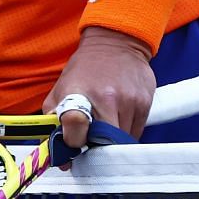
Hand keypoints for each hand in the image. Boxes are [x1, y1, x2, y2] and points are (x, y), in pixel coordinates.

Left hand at [43, 27, 155, 148]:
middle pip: (103, 141)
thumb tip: (58, 154)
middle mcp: (105, 98)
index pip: (74, 124)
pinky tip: (119, 118)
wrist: (116, 43)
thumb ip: (54, 119)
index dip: (73, 142)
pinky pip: (136, 133)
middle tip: (90, 144)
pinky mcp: (145, 104)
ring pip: (121, 140)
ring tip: (105, 124)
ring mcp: (128, 102)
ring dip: (112, 141)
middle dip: (95, 148)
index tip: (73, 147)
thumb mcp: (61, 88)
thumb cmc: (86, 69)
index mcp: (78, 93)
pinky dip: (126, 133)